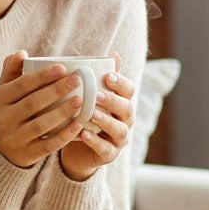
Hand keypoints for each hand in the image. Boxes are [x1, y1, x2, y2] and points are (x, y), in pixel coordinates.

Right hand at [0, 51, 87, 167]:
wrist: (1, 146)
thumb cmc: (10, 109)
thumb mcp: (5, 89)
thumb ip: (12, 69)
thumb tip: (22, 53)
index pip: (21, 85)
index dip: (42, 76)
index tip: (62, 68)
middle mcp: (4, 119)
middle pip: (32, 104)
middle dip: (56, 91)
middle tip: (77, 80)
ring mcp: (15, 138)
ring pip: (40, 125)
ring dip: (61, 112)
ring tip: (80, 100)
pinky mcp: (28, 154)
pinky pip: (48, 145)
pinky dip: (64, 136)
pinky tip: (78, 125)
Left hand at [59, 54, 134, 181]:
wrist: (79, 149)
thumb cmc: (87, 116)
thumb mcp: (93, 96)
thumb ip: (102, 77)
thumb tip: (114, 54)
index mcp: (122, 103)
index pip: (129, 90)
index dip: (121, 83)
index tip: (107, 75)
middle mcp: (125, 121)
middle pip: (127, 109)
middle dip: (113, 101)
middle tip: (97, 94)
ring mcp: (119, 139)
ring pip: (120, 130)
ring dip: (106, 121)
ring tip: (92, 114)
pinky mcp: (109, 155)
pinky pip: (106, 150)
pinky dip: (95, 142)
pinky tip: (84, 134)